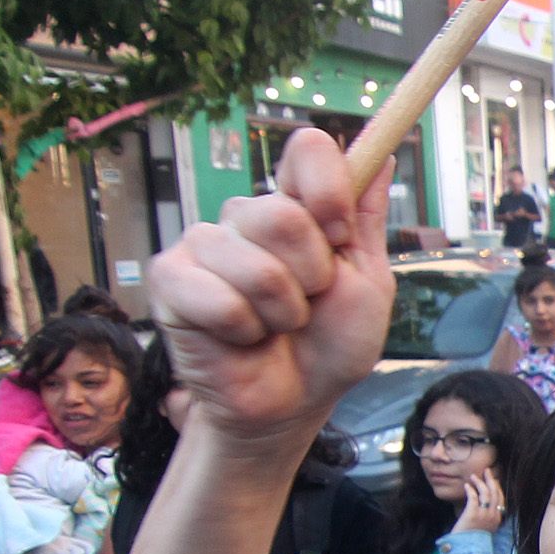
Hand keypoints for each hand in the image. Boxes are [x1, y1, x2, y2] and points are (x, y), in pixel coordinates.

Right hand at [148, 128, 397, 442]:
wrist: (295, 404)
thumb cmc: (330, 346)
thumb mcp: (367, 284)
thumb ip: (367, 221)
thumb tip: (384, 158)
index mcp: (298, 207)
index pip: (308, 149)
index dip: (330, 188)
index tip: (341, 232)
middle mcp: (247, 217)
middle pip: (284, 214)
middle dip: (311, 276)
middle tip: (306, 305)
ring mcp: (204, 245)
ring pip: (255, 265)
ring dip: (280, 312)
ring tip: (274, 327)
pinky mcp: (170, 280)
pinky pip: (217, 298)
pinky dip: (243, 330)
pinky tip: (241, 338)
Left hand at [453, 466, 507, 533]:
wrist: (466, 550)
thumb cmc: (473, 539)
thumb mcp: (485, 528)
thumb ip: (487, 518)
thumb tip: (484, 506)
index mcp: (497, 519)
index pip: (500, 499)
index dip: (497, 487)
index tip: (493, 480)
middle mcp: (493, 515)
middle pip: (495, 493)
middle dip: (491, 480)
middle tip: (486, 470)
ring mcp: (483, 514)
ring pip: (485, 493)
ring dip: (479, 482)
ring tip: (473, 476)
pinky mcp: (472, 513)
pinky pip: (473, 497)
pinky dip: (470, 489)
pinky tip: (466, 486)